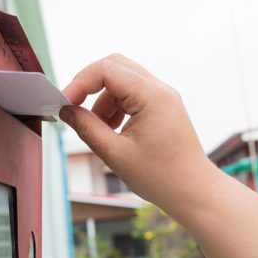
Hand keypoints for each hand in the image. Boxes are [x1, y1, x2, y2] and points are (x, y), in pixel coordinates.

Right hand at [60, 54, 218, 207]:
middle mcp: (160, 90)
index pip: (107, 70)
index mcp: (152, 97)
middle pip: (115, 66)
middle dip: (89, 84)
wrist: (193, 191)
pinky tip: (111, 130)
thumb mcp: (115, 154)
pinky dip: (114, 106)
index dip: (81, 82)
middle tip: (73, 106)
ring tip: (98, 129)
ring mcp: (162, 97)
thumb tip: (67, 111)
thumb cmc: (162, 177)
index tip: (65, 102)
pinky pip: (131, 94)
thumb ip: (87, 128)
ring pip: (121, 80)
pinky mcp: (161, 106)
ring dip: (101, 99)